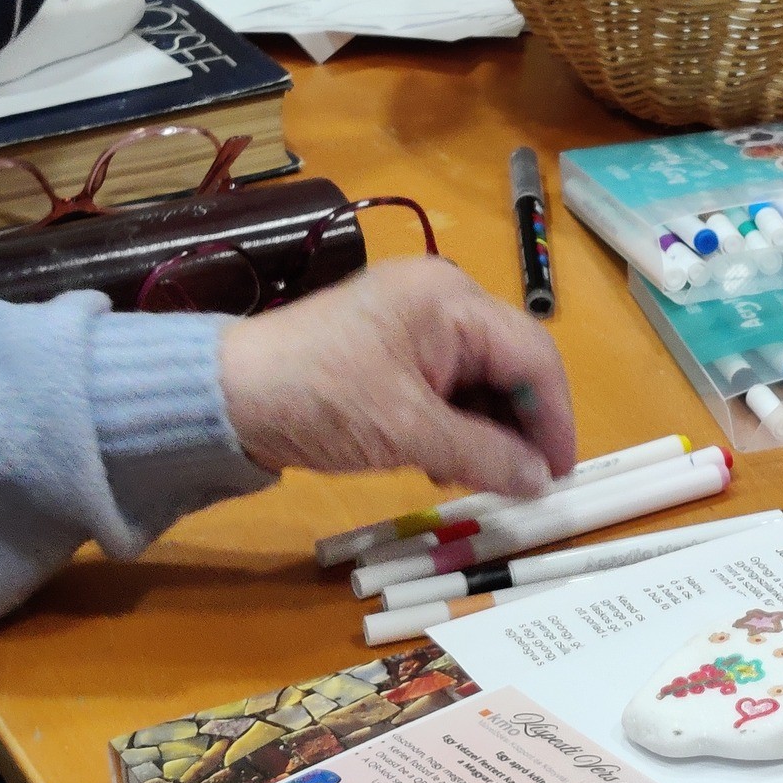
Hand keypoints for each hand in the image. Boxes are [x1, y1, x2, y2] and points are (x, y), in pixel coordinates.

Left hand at [220, 256, 577, 498]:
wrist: (222, 398)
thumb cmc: (319, 401)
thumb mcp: (408, 433)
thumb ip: (486, 456)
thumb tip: (542, 482)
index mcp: (452, 300)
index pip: (533, 356)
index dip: (556, 419)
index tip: (560, 476)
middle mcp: (442, 299)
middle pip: (512, 364)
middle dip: (522, 426)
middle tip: (525, 483)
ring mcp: (416, 321)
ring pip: (482, 379)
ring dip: (489, 431)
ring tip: (478, 477)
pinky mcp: (394, 348)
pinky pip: (449, 385)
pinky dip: (457, 424)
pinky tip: (445, 461)